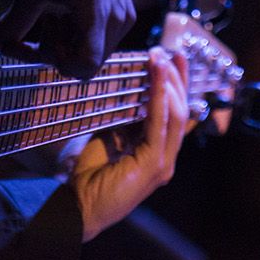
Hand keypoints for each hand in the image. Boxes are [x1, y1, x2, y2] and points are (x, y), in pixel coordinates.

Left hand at [0, 0, 135, 78]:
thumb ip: (16, 23)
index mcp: (99, 20)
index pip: (85, 67)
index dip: (58, 65)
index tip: (38, 47)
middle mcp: (119, 19)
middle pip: (89, 58)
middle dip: (62, 49)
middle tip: (43, 26)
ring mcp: (125, 9)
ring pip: (97, 44)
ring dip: (72, 37)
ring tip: (55, 13)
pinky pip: (105, 28)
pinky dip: (83, 25)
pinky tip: (68, 5)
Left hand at [66, 48, 190, 241]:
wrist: (78, 208)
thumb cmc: (91, 177)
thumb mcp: (111, 139)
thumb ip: (126, 121)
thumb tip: (130, 91)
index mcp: (158, 154)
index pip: (176, 115)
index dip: (179, 86)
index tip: (174, 59)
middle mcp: (166, 159)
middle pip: (181, 111)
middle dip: (177, 78)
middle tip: (168, 52)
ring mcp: (163, 164)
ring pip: (175, 115)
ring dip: (168, 82)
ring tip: (160, 58)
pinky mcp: (154, 165)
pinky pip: (159, 124)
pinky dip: (158, 98)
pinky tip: (156, 77)